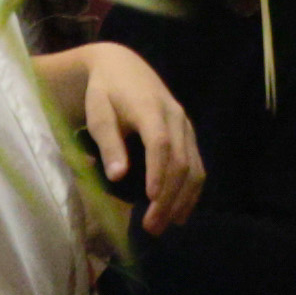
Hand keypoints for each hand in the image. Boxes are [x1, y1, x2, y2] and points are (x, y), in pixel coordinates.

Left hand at [63, 41, 204, 228]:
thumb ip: (108, 143)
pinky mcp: (188, 133)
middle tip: (151, 227)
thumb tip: (117, 176)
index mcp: (150, 109)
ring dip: (182, 199)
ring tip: (165, 226)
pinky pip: (197, 165)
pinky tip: (181, 212)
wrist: (123, 67)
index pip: (160, 143)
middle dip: (169, 197)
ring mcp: (185, 125)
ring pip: (194, 166)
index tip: (151, 198)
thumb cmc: (105, 92)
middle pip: (180, 160)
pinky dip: (191, 191)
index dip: (158, 171)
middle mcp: (175, 117)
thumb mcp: (98, 113)